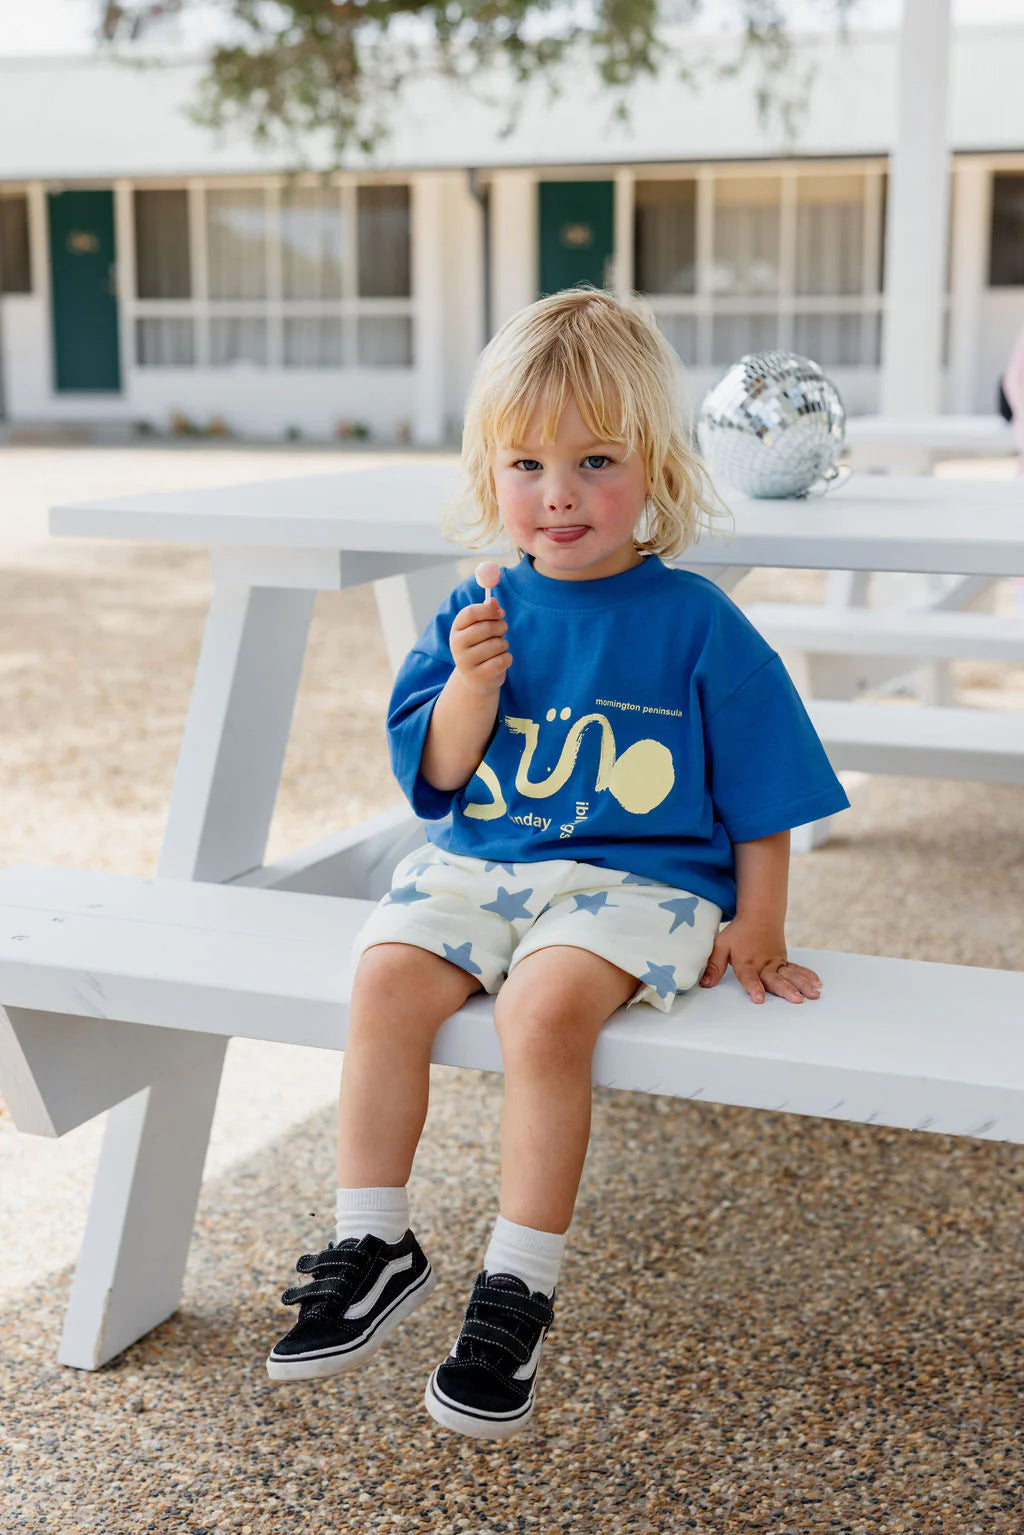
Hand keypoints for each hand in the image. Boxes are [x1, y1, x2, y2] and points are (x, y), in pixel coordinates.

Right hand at [449, 594, 512, 695]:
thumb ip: (486, 613)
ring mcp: (466, 663)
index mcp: (456, 630)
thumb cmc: (480, 647)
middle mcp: (457, 646)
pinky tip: (501, 661)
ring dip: (504, 644)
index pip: (470, 613)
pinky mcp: (479, 676)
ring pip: (497, 644)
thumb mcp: (479, 629)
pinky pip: (503, 660)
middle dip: (501, 626)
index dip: (489, 610)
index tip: (500, 612)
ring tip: (498, 648)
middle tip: (503, 629)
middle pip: (486, 627)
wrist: (475, 678)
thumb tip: (493, 601)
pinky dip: (507, 658)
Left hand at [698, 917, 821, 1004]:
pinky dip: (808, 976)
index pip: (749, 978)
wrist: (759, 915)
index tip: (759, 998)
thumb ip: (714, 966)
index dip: (754, 988)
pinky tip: (817, 984)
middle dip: (786, 990)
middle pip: (775, 979)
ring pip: (790, 975)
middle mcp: (764, 965)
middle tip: (796, 999)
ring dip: (802, 985)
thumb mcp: (721, 946)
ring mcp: (776, 963)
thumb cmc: (738, 933)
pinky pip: (797, 969)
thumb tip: (704, 984)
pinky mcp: (784, 961)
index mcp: (747, 963)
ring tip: (813, 995)